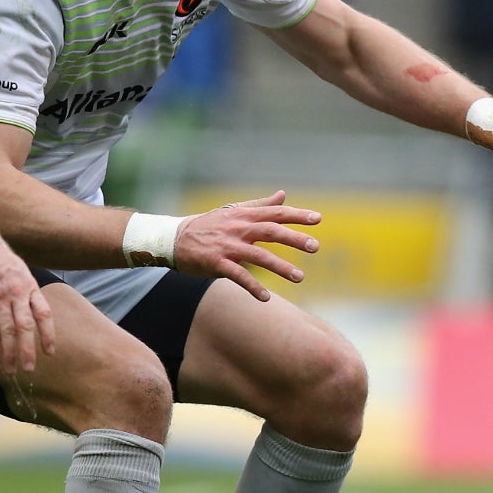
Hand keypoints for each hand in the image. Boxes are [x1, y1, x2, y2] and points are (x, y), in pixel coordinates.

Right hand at [0, 229, 53, 374]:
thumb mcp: (20, 272)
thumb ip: (24, 292)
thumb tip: (26, 312)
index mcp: (31, 287)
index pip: (44, 315)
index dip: (48, 335)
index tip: (50, 352)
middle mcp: (18, 294)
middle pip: (26, 327)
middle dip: (27, 350)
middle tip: (29, 369)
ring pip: (7, 329)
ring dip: (8, 352)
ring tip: (9, 369)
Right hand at [172, 191, 321, 300]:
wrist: (174, 238)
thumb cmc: (210, 224)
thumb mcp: (234, 211)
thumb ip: (261, 205)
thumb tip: (283, 195)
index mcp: (245, 215)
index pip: (276, 213)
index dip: (297, 215)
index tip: (318, 219)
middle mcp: (238, 229)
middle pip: (271, 231)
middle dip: (294, 239)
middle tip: (315, 247)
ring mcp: (228, 246)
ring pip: (258, 256)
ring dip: (280, 267)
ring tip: (299, 277)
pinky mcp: (217, 263)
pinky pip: (238, 276)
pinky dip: (253, 287)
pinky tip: (266, 298)